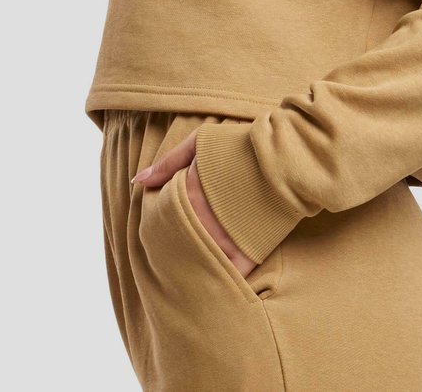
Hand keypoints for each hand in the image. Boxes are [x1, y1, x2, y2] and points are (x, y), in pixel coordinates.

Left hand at [131, 127, 258, 278]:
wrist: (285, 155)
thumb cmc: (242, 144)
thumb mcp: (200, 141)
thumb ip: (168, 162)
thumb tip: (136, 181)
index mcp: (186, 196)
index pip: (161, 218)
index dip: (163, 220)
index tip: (167, 222)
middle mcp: (200, 222)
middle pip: (178, 242)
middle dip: (176, 244)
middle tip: (185, 241)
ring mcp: (223, 240)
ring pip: (199, 262)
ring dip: (196, 262)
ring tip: (198, 260)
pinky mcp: (247, 253)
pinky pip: (228, 277)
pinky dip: (222, 279)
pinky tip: (218, 278)